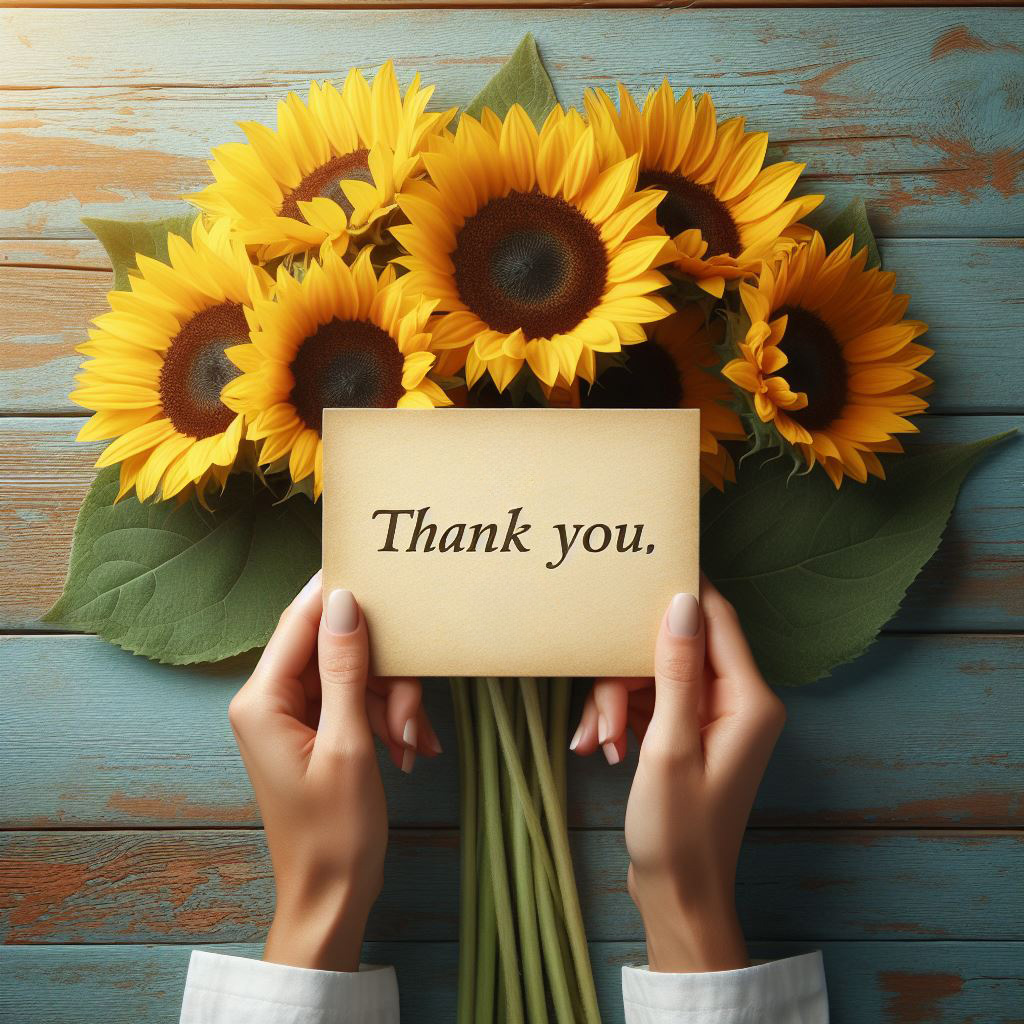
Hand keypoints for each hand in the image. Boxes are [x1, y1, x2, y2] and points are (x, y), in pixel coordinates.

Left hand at [227, 572, 440, 971]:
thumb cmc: (335, 832)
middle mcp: (271, 699)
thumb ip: (347, 668)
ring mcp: (294, 715)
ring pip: (354, 675)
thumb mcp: (348, 744)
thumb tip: (344, 600)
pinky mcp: (317, 730)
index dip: (338, 592)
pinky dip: (387, 719)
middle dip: (384, 676)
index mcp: (262, 699)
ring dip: (392, 703)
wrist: (332, 898)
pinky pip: (356, 702)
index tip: (381, 567)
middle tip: (413, 717)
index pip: (300, 621)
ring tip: (414, 744)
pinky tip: (412, 749)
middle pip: (335, 649)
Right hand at [573, 578, 785, 971]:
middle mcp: (736, 700)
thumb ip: (677, 670)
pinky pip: (649, 700)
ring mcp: (710, 716)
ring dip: (616, 701)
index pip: (716, 619)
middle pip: (675, 649)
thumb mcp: (669, 746)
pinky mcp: (687, 730)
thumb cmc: (678, 831)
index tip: (639, 566)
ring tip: (597, 741)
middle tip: (600, 716)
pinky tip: (600, 745)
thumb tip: (682, 601)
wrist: (677, 895)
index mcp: (748, 700)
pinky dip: (621, 716)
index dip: (681, 591)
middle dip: (626, 674)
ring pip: (653, 674)